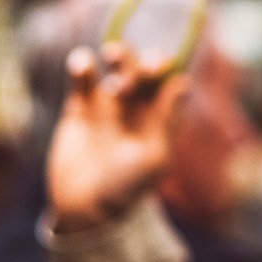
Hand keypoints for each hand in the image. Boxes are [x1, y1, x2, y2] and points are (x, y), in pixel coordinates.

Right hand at [46, 44, 188, 232]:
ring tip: (112, 55)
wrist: (85, 207)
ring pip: (117, 65)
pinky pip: (83, 76)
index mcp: (161, 117)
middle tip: (142, 70)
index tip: (159, 69)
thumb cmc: (126, 188)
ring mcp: (109, 104)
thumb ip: (166, 120)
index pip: (170, 80)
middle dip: (145, 61)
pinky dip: (83, 64)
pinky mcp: (80, 106)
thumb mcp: (153, 158)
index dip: (167, 68)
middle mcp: (138, 106)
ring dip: (119, 54)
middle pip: (146, 68)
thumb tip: (182, 82)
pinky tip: (83, 65)